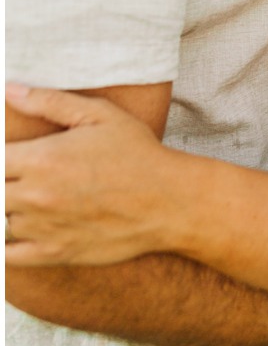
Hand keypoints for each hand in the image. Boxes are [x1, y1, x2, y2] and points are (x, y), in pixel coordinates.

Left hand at [5, 84, 174, 265]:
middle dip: (4, 180)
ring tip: (30, 197)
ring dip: (7, 208)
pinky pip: (6, 256)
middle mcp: (35, 196)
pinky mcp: (53, 253)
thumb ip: (50, 101)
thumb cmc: (138, 153)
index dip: (1, 155)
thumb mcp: (101, 116)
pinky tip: (23, 227)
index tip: (14, 155)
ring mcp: (42, 228)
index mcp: (42, 159)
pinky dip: (5, 243)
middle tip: (21, 175)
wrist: (171, 201)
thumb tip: (9, 89)